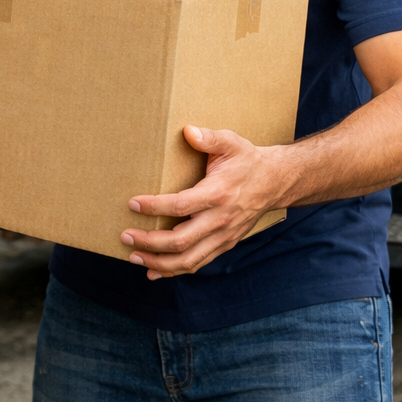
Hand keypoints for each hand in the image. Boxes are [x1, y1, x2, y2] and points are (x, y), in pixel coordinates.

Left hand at [120, 125, 282, 280]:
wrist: (276, 182)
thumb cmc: (248, 160)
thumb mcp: (231, 142)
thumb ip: (209, 137)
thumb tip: (188, 131)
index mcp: (218, 194)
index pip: (181, 206)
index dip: (154, 207)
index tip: (132, 204)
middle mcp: (220, 220)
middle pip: (181, 241)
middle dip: (150, 242)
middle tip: (125, 236)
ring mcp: (223, 236)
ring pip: (189, 260)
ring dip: (159, 262)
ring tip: (133, 257)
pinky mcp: (224, 244)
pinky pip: (198, 263)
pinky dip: (175, 270)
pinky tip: (154, 270)